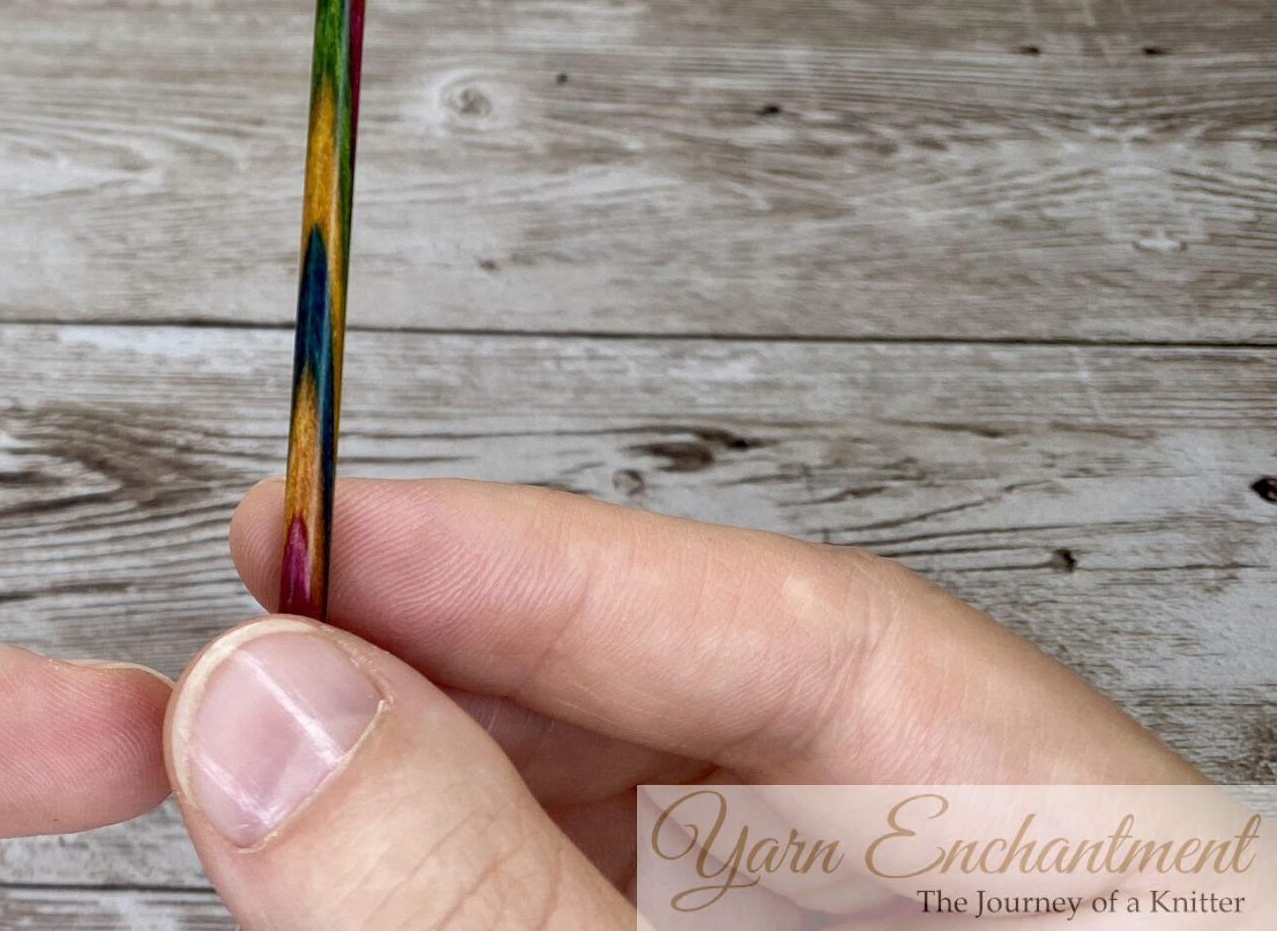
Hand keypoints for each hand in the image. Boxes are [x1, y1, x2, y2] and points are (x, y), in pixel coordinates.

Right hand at [163, 477, 1200, 928]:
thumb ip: (492, 905)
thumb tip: (275, 714)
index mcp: (1150, 894)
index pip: (848, 643)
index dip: (564, 568)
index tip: (345, 533)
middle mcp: (1033, 916)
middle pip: (742, 726)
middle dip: (481, 662)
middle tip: (278, 626)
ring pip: (673, 828)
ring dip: (466, 768)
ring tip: (294, 731)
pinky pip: (640, 911)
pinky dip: (496, 877)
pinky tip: (377, 858)